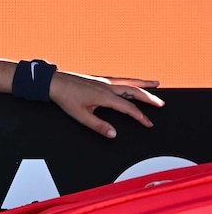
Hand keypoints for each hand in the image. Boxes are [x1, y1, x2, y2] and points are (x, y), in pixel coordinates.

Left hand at [48, 72, 163, 138]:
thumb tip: (113, 134)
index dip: (140, 116)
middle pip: (134, 91)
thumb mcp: (81, 116)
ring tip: (156, 84)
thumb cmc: (65, 98)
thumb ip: (98, 126)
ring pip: (129, 81)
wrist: (53, 82)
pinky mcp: (99, 79)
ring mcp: (103, 81)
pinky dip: (131, 80)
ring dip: (143, 84)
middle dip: (149, 98)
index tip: (148, 123)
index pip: (128, 108)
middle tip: (161, 103)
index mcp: (105, 96)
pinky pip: (120, 79)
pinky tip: (133, 81)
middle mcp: (107, 86)